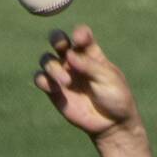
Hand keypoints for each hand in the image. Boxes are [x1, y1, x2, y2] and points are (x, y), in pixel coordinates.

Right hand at [32, 25, 141, 140]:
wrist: (112, 123)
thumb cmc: (115, 97)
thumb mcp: (108, 79)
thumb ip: (89, 66)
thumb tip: (69, 55)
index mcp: (91, 53)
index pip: (82, 35)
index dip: (79, 33)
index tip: (79, 39)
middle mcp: (74, 61)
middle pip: (58, 40)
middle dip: (56, 38)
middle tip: (62, 47)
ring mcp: (63, 75)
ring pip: (47, 60)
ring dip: (52, 67)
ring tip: (66, 82)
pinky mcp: (55, 91)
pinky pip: (40, 79)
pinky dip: (43, 80)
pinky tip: (54, 88)